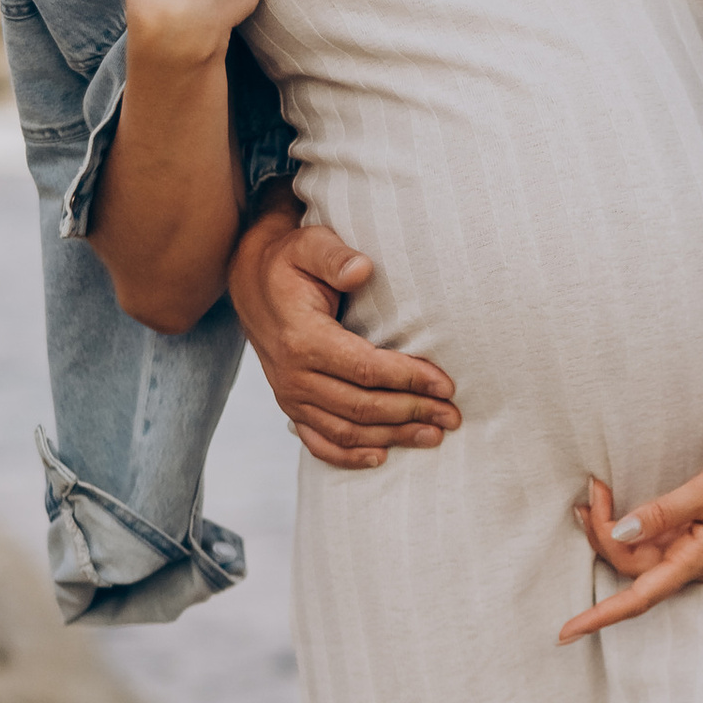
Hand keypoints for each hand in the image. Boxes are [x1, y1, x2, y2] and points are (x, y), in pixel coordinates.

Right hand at [229, 207, 461, 468]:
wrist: (251, 284)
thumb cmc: (290, 262)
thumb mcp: (310, 245)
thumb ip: (335, 256)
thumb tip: (362, 269)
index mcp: (303, 338)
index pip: (365, 369)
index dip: (408, 380)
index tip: (445, 385)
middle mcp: (293, 375)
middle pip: (361, 406)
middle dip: (412, 412)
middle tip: (452, 416)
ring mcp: (289, 396)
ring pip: (346, 430)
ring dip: (392, 437)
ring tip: (433, 436)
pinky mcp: (290, 407)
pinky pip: (319, 443)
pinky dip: (349, 456)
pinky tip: (381, 457)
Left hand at [559, 467, 702, 642]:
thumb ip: (664, 511)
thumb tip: (620, 530)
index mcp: (698, 558)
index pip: (637, 597)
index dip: (599, 616)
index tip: (565, 633)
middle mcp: (699, 564)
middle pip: (633, 566)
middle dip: (601, 535)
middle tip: (590, 491)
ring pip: (645, 554)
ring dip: (615, 527)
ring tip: (595, 493)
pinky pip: (661, 542)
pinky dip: (636, 524)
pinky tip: (625, 504)